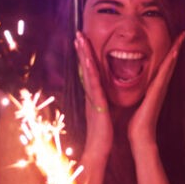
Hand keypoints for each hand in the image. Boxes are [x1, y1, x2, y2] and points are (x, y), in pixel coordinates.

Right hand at [75, 32, 111, 158]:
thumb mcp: (105, 113)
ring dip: (83, 55)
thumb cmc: (103, 134)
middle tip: (78, 33)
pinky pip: (93, 85)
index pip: (90, 71)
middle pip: (85, 68)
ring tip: (80, 40)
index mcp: (94, 95)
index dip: (86, 56)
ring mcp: (92, 98)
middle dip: (82, 50)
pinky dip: (90, 72)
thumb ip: (104, 102)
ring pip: (87, 72)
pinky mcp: (96, 104)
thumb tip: (106, 96)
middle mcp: (91, 94)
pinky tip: (88, 60)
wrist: (99, 150)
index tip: (84, 42)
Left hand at [127, 34, 183, 148]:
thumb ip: (138, 93)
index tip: (173, 39)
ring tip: (180, 37)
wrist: (140, 136)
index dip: (169, 52)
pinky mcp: (157, 92)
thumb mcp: (137, 101)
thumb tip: (130, 85)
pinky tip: (173, 53)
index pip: (163, 65)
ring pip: (169, 65)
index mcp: (154, 86)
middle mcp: (160, 85)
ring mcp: (161, 88)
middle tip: (182, 33)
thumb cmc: (137, 121)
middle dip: (176, 47)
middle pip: (170, 62)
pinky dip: (170, 63)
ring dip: (175, 50)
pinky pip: (164, 74)